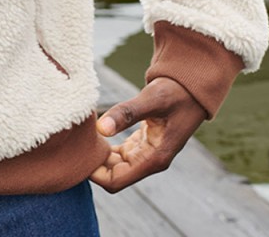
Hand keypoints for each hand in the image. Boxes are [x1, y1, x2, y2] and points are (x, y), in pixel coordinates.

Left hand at [90, 77, 205, 192]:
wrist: (191, 87)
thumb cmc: (175, 92)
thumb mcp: (151, 100)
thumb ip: (126, 113)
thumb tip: (100, 128)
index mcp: (154, 158)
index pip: (116, 180)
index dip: (94, 173)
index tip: (79, 152)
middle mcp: (151, 160)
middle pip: (113, 175)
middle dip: (94, 164)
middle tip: (76, 142)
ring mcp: (147, 153)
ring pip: (116, 165)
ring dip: (100, 156)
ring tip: (83, 137)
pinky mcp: (144, 144)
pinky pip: (121, 154)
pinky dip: (107, 148)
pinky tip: (96, 133)